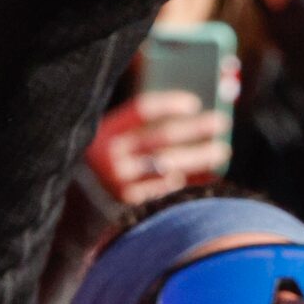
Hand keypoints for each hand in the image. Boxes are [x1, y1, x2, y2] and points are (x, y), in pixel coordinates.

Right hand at [87, 91, 232, 204]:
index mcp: (106, 131)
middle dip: (195, 129)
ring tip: (222, 151)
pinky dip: (189, 180)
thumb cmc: (106, 159)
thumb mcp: (114, 136)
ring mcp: (119, 180)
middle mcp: (110, 155)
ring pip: (168, 164)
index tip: (194, 103)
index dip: (170, 104)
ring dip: (198, 157)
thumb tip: (192, 111)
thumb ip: (143, 124)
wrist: (80, 196)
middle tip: (221, 122)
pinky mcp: (128, 200)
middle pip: (161, 136)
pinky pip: (166, 187)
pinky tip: (207, 175)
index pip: (142, 110)